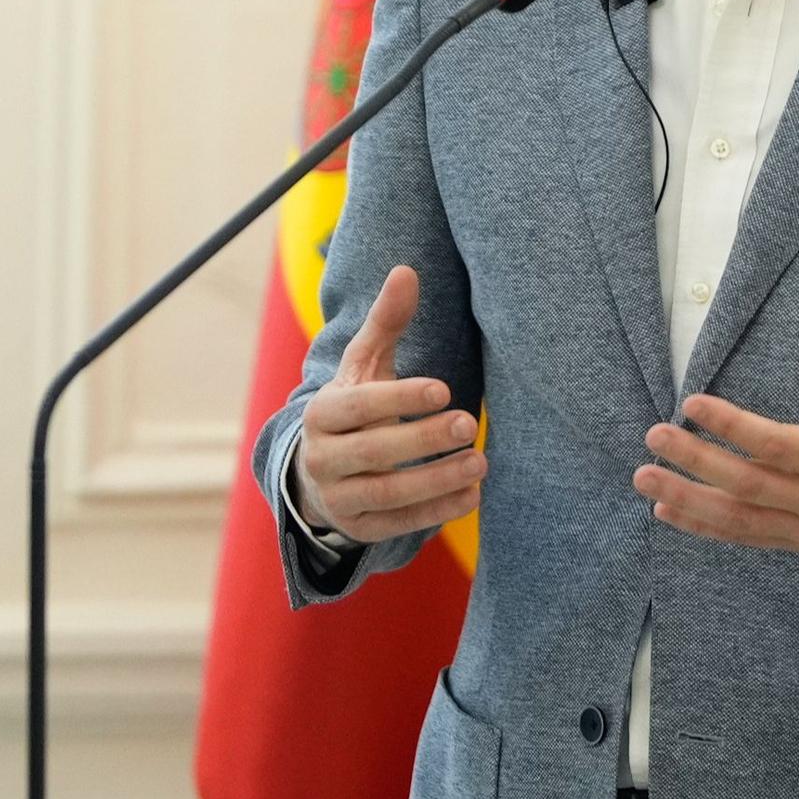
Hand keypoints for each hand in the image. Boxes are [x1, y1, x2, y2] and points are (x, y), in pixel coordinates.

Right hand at [293, 265, 485, 543]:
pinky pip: (398, 524)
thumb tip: (407, 270)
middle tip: (469, 423)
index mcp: (322, 413)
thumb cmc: (354, 408)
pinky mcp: (358, 528)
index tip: (443, 389)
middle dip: (424, 439)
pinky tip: (472, 495)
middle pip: (374, 451)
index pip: (358, 405)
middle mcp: (322, 458)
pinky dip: (436, 511)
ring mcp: (338, 497)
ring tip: (479, 462)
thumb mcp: (364, 366)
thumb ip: (386, 323)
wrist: (319, 473)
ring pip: (387, 493)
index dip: (399, 398)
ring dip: (436, 479)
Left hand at [635, 285, 798, 556]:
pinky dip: (705, 526)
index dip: (735, 427)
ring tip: (645, 477)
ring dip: (689, 499)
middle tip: (655, 436)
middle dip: (697, 462)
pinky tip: (667, 511)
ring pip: (740, 518)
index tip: (694, 403)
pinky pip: (746, 537)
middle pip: (750, 485)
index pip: (781, 446)